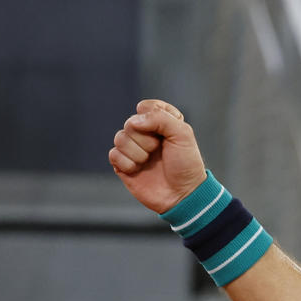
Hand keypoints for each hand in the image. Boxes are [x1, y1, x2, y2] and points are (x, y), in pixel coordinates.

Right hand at [109, 99, 207, 213]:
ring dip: (137, 152)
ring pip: (120, 138)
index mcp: (161, 123)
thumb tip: (133, 121)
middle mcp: (145, 134)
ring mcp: (133, 149)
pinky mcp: (123, 164)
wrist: (182, 194)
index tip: (168, 131)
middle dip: (146, 139)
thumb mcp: (183, 135)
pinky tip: (138, 170)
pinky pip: (113, 154)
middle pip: (130, 123)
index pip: (146, 107)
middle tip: (159, 150)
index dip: (154, 117)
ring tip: (149, 161)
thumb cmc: (186, 164)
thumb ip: (161, 118)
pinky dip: (127, 163)